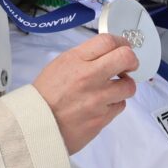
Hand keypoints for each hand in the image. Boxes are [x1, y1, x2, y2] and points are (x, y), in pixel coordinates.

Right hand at [32, 33, 137, 153]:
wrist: (35, 126)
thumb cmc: (45, 96)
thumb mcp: (59, 65)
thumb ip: (84, 57)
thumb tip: (107, 53)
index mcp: (75, 60)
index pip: (108, 41)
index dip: (121, 42)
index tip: (123, 47)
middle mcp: (88, 77)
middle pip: (125, 57)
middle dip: (131, 60)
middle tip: (128, 65)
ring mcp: (97, 99)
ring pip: (129, 86)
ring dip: (124, 86)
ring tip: (114, 89)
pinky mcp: (101, 118)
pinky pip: (120, 106)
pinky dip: (114, 104)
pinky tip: (103, 104)